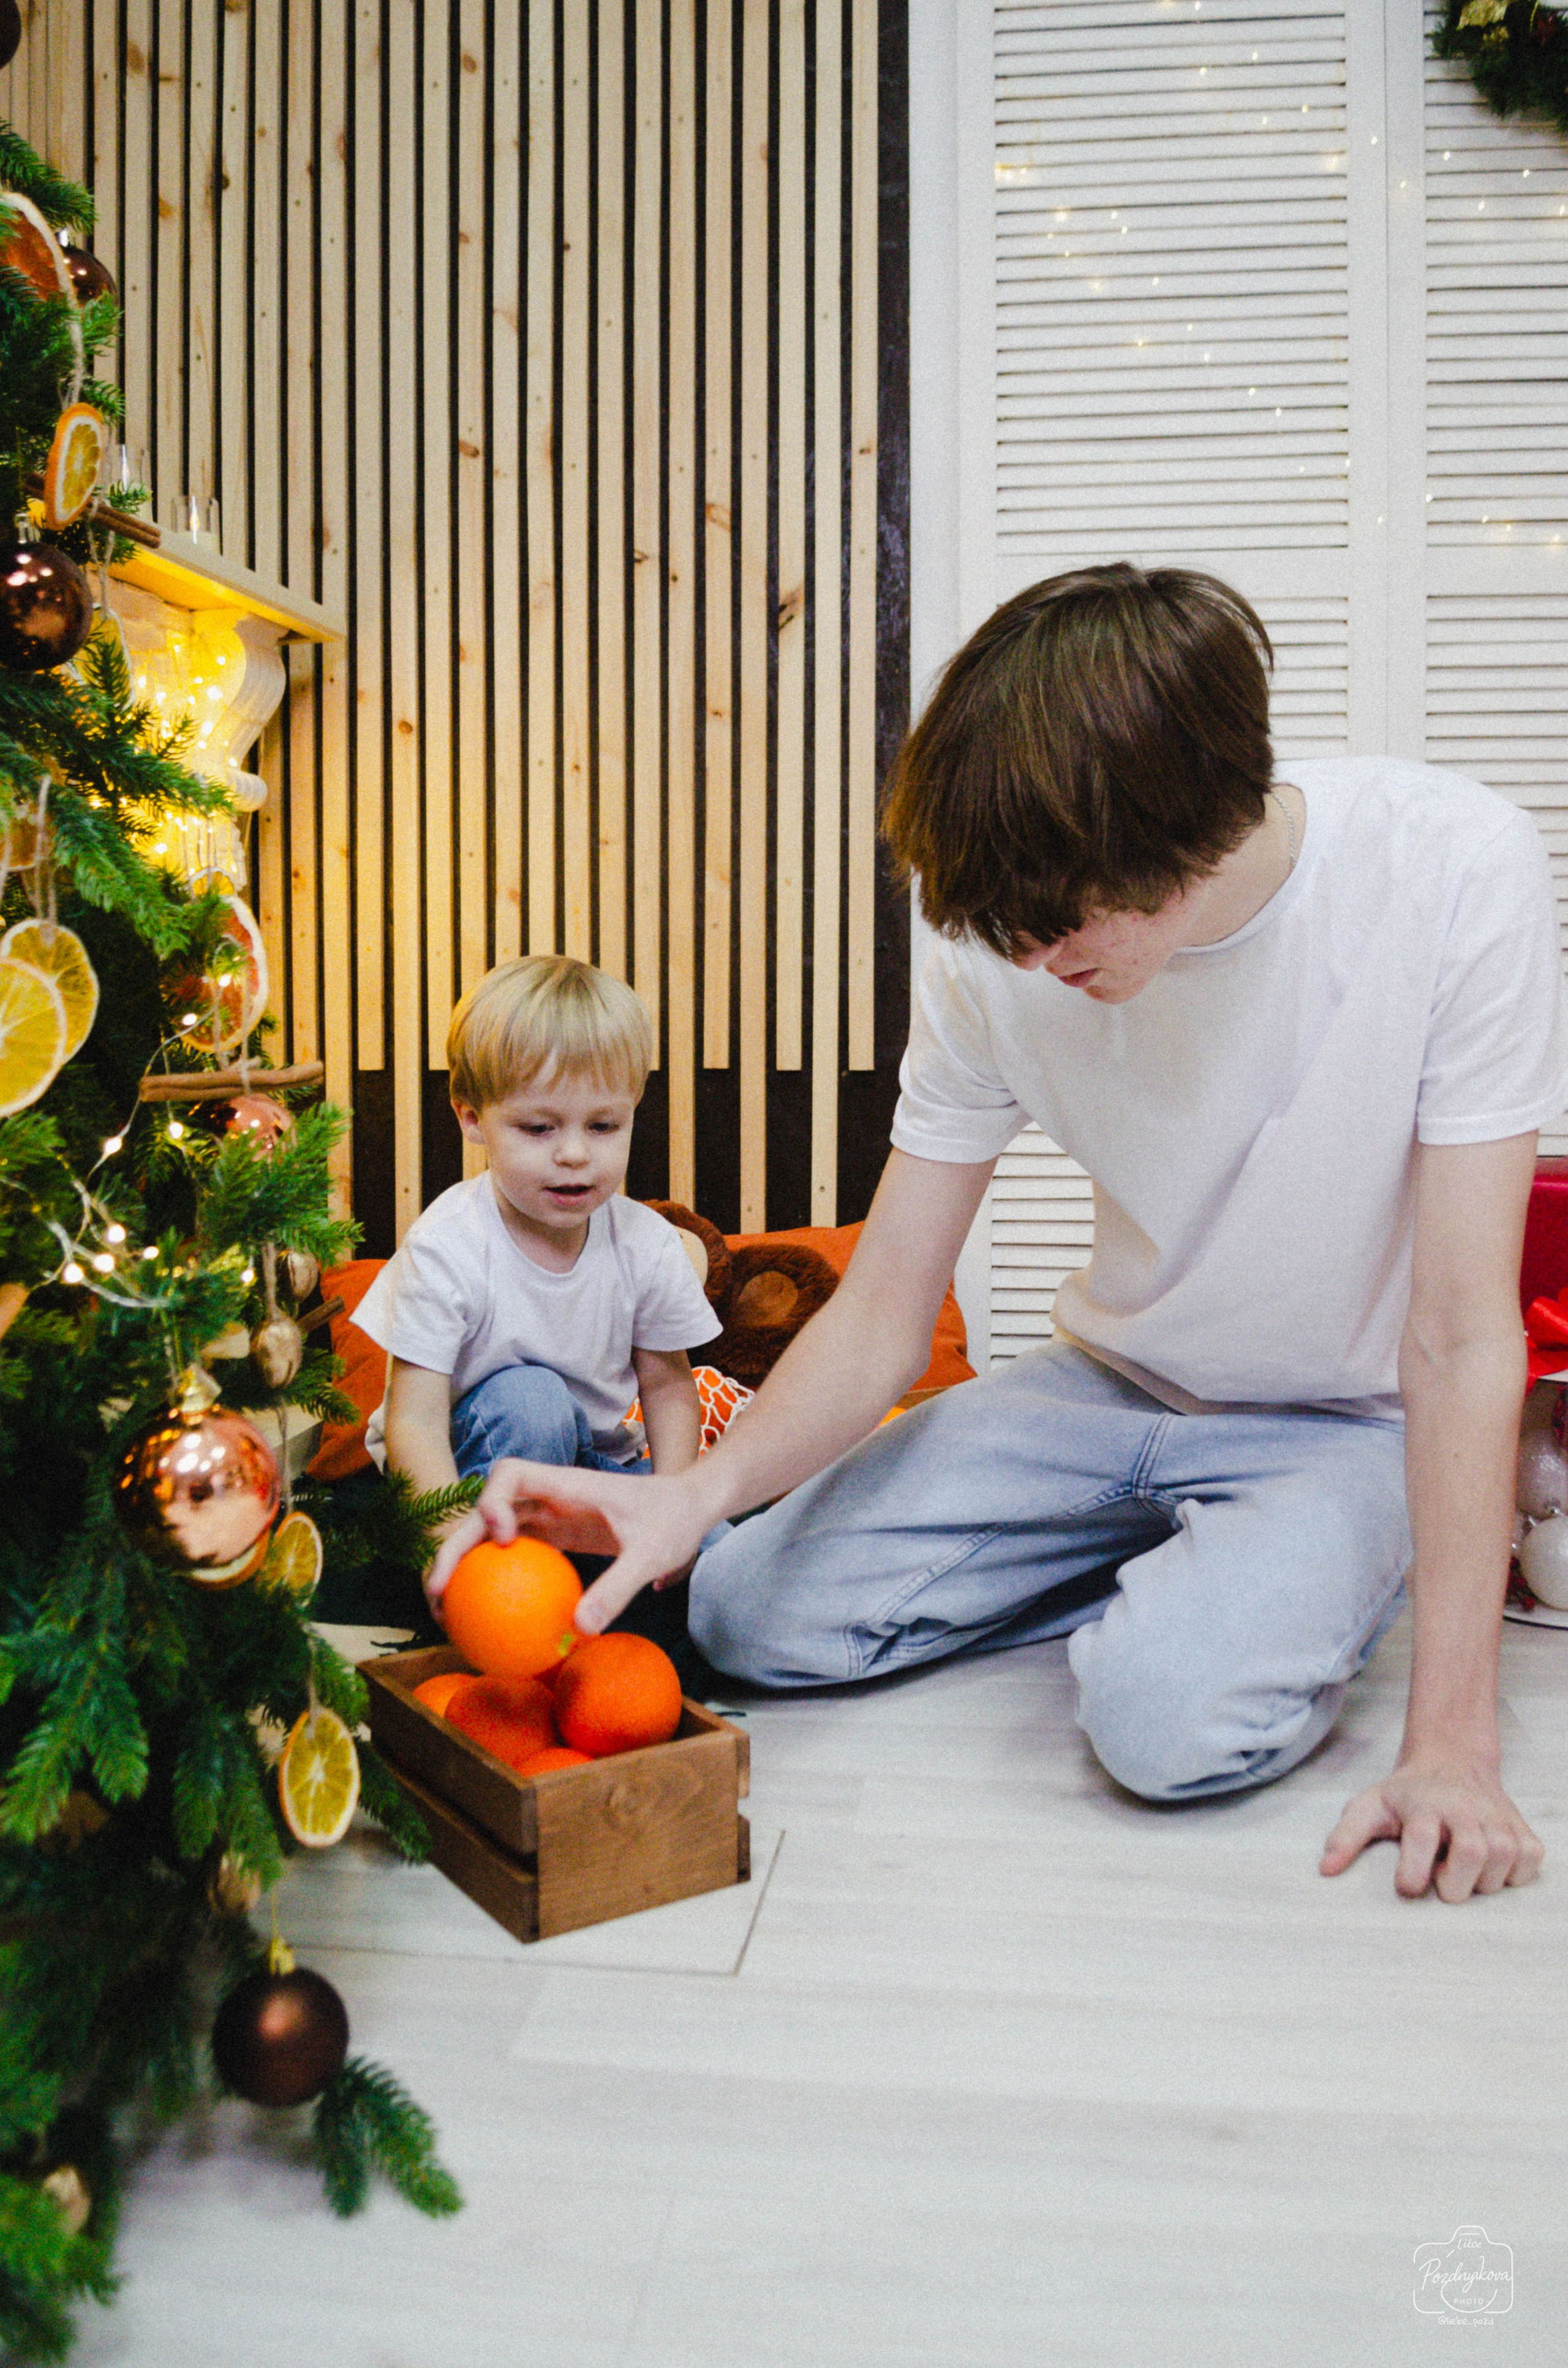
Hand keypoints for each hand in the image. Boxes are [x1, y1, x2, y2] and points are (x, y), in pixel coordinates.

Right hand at [424, 1458, 712, 1633]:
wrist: (690, 1507)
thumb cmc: (673, 1520)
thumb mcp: (651, 1554)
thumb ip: (619, 1585)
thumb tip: (582, 1627)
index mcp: (568, 1485)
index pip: (512, 1474)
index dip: (493, 1499)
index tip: (503, 1538)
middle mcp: (550, 1496)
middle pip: (486, 1510)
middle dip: (456, 1543)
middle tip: (438, 1593)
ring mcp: (549, 1516)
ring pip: (491, 1532)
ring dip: (464, 1563)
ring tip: (445, 1611)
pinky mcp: (555, 1536)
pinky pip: (513, 1554)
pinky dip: (492, 1578)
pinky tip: (485, 1618)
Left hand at [1320, 1750, 1543, 1901]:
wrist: (1450, 1760)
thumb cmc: (1406, 1795)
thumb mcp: (1370, 1807)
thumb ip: (1346, 1837)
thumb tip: (1325, 1871)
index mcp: (1423, 1805)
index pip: (1422, 1838)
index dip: (1414, 1871)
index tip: (1407, 1887)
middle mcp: (1463, 1808)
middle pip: (1471, 1853)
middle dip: (1454, 1883)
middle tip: (1439, 1881)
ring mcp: (1496, 1817)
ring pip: (1503, 1859)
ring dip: (1481, 1881)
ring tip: (1460, 1871)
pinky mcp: (1521, 1827)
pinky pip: (1529, 1861)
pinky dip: (1513, 1874)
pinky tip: (1489, 1867)